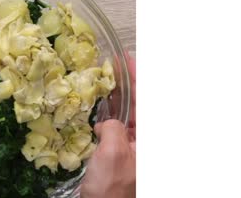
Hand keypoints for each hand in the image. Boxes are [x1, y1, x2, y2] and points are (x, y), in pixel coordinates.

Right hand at [79, 53, 135, 197]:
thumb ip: (113, 127)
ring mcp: (129, 144)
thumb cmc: (112, 187)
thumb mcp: (114, 153)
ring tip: (102, 77)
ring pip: (125, 113)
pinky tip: (96, 104)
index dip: (137, 77)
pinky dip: (106, 111)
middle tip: (111, 62)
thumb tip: (107, 122)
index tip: (125, 58)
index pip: (146, 100)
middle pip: (137, 104)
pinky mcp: (117, 151)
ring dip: (114, 95)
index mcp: (146, 138)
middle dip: (125, 82)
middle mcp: (141, 139)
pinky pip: (114, 125)